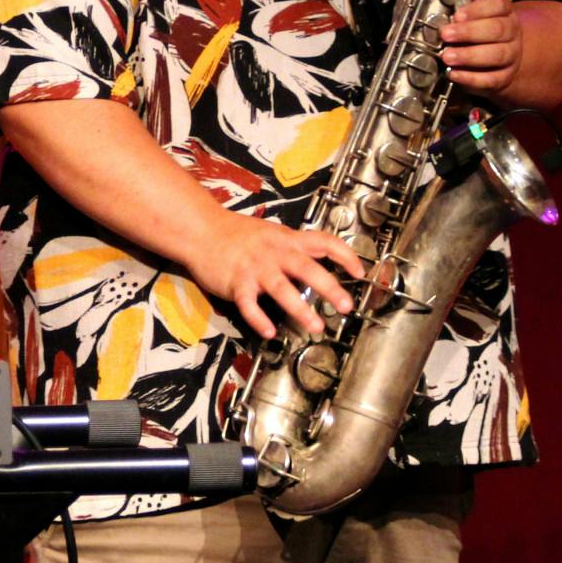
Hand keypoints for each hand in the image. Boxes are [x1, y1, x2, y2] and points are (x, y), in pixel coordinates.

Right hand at [182, 212, 363, 339]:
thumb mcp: (270, 233)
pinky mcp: (235, 282)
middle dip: (329, 288)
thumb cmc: (235, 233)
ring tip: (315, 326)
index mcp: (287, 240)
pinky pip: (249, 304)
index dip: (345, 255)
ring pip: (281, 288)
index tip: (360, 271)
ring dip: (300, 309)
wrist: (200, 230)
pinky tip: (269, 332)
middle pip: (307, 268)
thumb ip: (292, 247)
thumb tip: (318, 261)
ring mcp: (254, 268)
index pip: (324, 242)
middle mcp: (274, 253)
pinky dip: (259, 319)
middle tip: (346, 306)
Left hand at [440, 0, 521, 97]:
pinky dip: (470, 77)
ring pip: (497, 55)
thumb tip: (443, 17)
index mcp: (504, 12)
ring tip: (447, 56)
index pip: (498, 5)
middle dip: (469, 32)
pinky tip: (453, 73)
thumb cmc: (476, 33)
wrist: (492, 61)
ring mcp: (512, 55)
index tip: (457, 16)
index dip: (477, 9)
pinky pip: (491, 79)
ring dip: (469, 55)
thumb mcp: (470, 19)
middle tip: (446, 35)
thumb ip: (460, 16)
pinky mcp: (505, 76)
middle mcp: (512, 32)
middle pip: (498, 29)